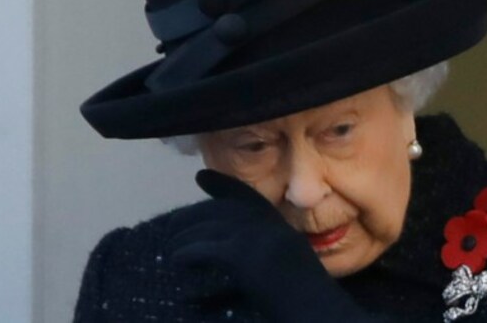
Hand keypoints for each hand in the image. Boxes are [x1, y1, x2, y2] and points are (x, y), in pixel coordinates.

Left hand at [168, 169, 379, 322]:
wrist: (316, 309)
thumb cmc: (306, 300)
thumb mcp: (285, 270)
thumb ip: (262, 260)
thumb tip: (236, 261)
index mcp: (279, 227)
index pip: (246, 196)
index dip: (222, 185)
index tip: (202, 176)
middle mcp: (267, 225)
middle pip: (220, 210)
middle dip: (192, 215)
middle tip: (171, 226)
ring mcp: (256, 237)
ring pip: (209, 228)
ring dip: (185, 238)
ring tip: (170, 248)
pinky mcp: (242, 254)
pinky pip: (206, 249)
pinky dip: (188, 254)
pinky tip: (177, 260)